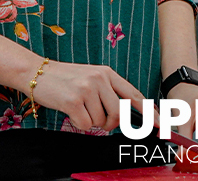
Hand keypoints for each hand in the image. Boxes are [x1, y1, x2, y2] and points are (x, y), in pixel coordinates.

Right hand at [30, 60, 144, 132]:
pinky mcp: (73, 100)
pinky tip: (70, 111)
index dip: (150, 111)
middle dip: (111, 123)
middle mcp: (99, 79)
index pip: (134, 95)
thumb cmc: (65, 79)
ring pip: (101, 121)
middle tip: (97, 119)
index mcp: (107, 73)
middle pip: (119, 114)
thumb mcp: (91, 78)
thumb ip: (108, 92)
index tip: (161, 124)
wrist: (36, 72)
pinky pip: (85, 125)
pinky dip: (78, 123)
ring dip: (91, 121)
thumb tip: (125, 114)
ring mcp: (86, 89)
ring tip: (79, 108)